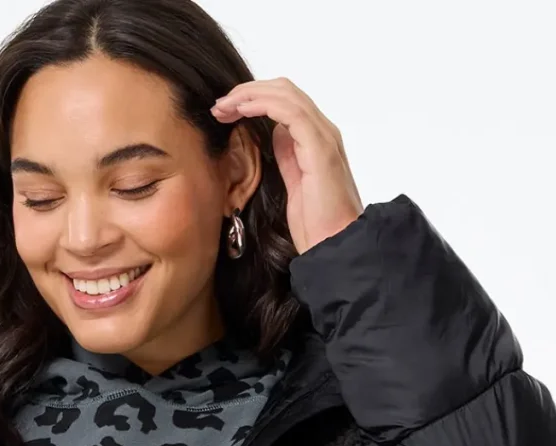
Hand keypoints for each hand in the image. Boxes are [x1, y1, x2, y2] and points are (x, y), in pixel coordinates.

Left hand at [211, 78, 364, 257]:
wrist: (336, 247)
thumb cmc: (317, 225)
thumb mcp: (294, 185)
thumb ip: (287, 157)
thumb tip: (274, 135)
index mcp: (316, 139)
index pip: (283, 101)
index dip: (252, 99)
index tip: (225, 112)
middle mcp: (322, 131)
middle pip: (282, 89)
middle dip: (246, 92)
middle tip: (219, 106)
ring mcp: (323, 136)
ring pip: (284, 93)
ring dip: (248, 95)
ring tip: (224, 107)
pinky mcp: (319, 146)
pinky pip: (288, 111)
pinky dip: (262, 104)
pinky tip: (242, 111)